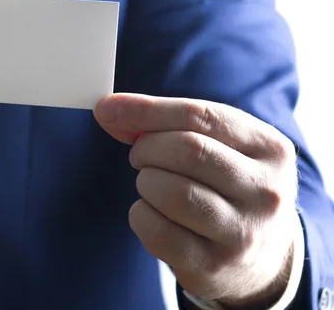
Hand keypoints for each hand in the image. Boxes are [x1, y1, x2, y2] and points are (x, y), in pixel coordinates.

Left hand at [94, 93, 298, 306]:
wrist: (261, 257)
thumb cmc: (227, 186)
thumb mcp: (217, 146)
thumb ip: (167, 123)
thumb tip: (109, 112)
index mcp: (269, 147)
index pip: (200, 115)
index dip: (147, 110)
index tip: (106, 110)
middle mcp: (265, 191)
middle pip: (187, 151)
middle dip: (147, 148)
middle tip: (140, 156)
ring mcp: (242, 233)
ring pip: (172, 192)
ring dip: (145, 182)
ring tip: (152, 184)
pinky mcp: (213, 265)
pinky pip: (157, 231)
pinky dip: (140, 215)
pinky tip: (152, 213)